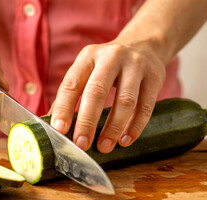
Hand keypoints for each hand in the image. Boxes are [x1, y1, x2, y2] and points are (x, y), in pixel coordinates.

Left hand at [50, 40, 165, 152]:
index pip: (72, 84)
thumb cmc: (108, 65)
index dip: (64, 108)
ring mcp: (135, 66)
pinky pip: (145, 107)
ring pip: (125, 101)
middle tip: (81, 144)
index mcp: (88, 57)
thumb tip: (51, 123)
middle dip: (87, 121)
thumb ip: (71, 94)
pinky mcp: (155, 77)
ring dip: (113, 128)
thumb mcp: (88, 70)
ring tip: (104, 147)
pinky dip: (135, 127)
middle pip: (97, 92)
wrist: (145, 44)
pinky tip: (125, 140)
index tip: (59, 131)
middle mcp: (111, 58)